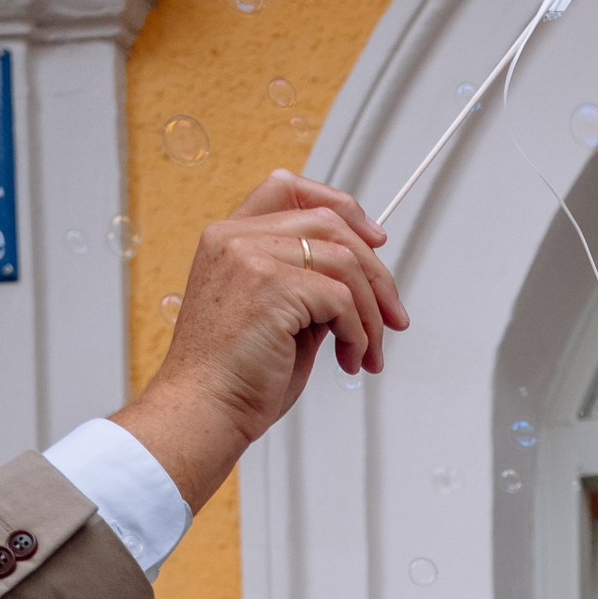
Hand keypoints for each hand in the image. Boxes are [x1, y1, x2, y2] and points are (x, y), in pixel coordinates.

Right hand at [116, 173, 407, 514]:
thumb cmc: (235, 377)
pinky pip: (341, 299)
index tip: (374, 240)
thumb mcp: (276, 317)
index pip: (288, 188)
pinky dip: (358, 334)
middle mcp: (235, 237)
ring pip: (344, 261)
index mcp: (229, 238)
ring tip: (368, 352)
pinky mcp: (270, 286)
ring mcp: (250, 256)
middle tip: (393, 317)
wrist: (204, 410)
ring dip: (370, 313)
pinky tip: (349, 359)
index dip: (339, 205)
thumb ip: (308, 288)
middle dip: (375, 273)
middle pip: (330, 223)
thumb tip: (360, 284)